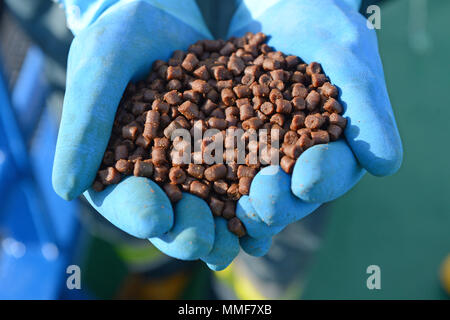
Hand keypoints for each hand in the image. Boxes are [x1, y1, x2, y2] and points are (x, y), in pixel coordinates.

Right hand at [52, 0, 241, 265]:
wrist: (164, 13)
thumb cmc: (122, 38)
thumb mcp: (101, 71)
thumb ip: (86, 126)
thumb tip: (66, 190)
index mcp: (120, 166)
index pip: (125, 201)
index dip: (139, 214)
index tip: (157, 216)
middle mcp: (161, 175)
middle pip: (173, 220)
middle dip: (190, 233)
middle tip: (208, 238)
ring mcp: (198, 166)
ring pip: (215, 211)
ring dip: (231, 229)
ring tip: (249, 235)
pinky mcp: (231, 150)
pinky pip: (247, 181)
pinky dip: (260, 198)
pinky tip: (275, 208)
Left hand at [228, 0, 402, 255]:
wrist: (270, 7)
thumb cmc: (317, 25)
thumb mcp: (345, 54)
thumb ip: (366, 106)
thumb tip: (386, 165)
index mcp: (333, 142)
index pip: (333, 169)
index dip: (321, 178)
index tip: (303, 178)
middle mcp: (297, 156)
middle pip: (292, 193)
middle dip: (278, 201)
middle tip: (262, 198)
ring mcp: (259, 154)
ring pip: (254, 192)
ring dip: (244, 207)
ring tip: (231, 214)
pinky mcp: (226, 144)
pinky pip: (218, 172)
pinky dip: (212, 191)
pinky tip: (200, 204)